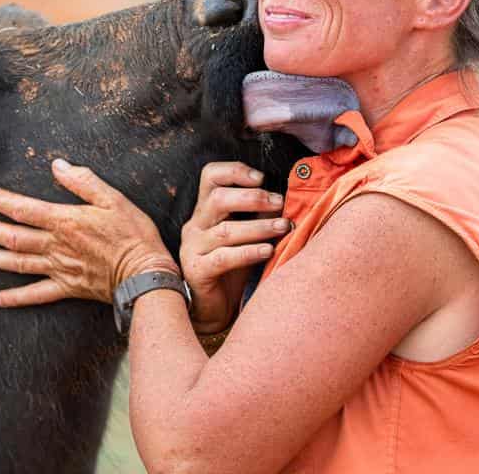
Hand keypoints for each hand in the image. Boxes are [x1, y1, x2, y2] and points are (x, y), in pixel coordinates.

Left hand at [0, 159, 177, 306]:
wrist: (146, 273)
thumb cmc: (133, 234)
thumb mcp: (113, 198)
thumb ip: (83, 182)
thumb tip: (57, 166)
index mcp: (65, 221)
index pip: (23, 209)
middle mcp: (56, 246)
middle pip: (12, 237)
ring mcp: (59, 269)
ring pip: (17, 264)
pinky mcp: (67, 287)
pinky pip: (36, 295)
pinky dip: (15, 298)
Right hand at [180, 162, 290, 333]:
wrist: (213, 308)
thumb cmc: (232, 268)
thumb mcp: (246, 236)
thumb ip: (258, 216)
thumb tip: (285, 198)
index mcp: (205, 211)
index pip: (210, 176)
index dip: (235, 171)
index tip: (261, 178)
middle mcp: (196, 226)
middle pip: (217, 199)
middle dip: (252, 198)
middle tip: (279, 203)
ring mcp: (193, 248)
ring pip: (225, 231)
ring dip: (258, 227)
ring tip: (283, 227)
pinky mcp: (198, 271)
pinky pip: (223, 258)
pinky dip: (248, 252)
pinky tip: (267, 251)